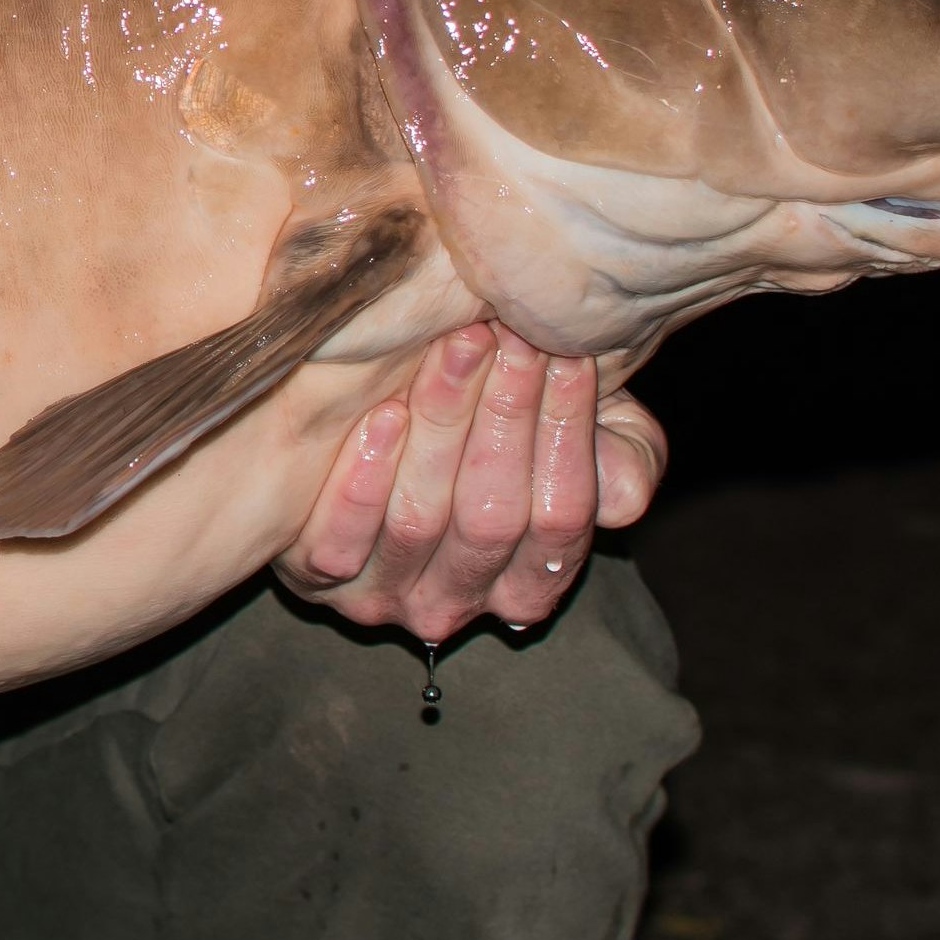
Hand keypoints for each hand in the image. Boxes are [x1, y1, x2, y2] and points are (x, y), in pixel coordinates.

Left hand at [274, 322, 664, 642]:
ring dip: (440, 426)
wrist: (392, 419)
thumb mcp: (582, 437)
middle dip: (504, 416)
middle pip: (491, 518)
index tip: (567, 356)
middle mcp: (460, 604)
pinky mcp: (315, 581)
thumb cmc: (499, 425)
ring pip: (419, 521)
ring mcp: (384, 600)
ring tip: (455, 348)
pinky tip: (383, 414)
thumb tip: (625, 495)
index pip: (561, 518)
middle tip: (508, 334)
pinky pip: (339, 543)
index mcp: (531, 583)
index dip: (567, 436)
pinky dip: (363, 482)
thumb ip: (621, 460)